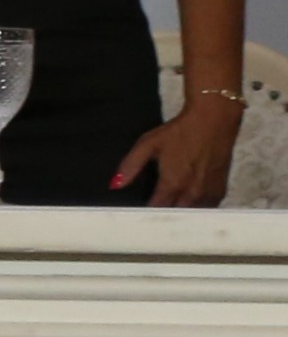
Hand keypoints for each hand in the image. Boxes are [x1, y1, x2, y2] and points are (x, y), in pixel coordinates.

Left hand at [115, 94, 237, 209]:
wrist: (213, 120)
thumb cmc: (179, 132)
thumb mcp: (148, 144)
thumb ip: (130, 166)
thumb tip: (115, 185)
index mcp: (173, 184)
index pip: (156, 211)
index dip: (145, 214)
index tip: (137, 214)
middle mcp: (193, 194)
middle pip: (175, 216)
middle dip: (162, 216)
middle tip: (152, 212)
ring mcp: (209, 194)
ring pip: (192, 215)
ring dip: (180, 215)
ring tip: (168, 211)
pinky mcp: (221, 190)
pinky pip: (207, 209)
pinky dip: (196, 209)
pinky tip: (187, 204)